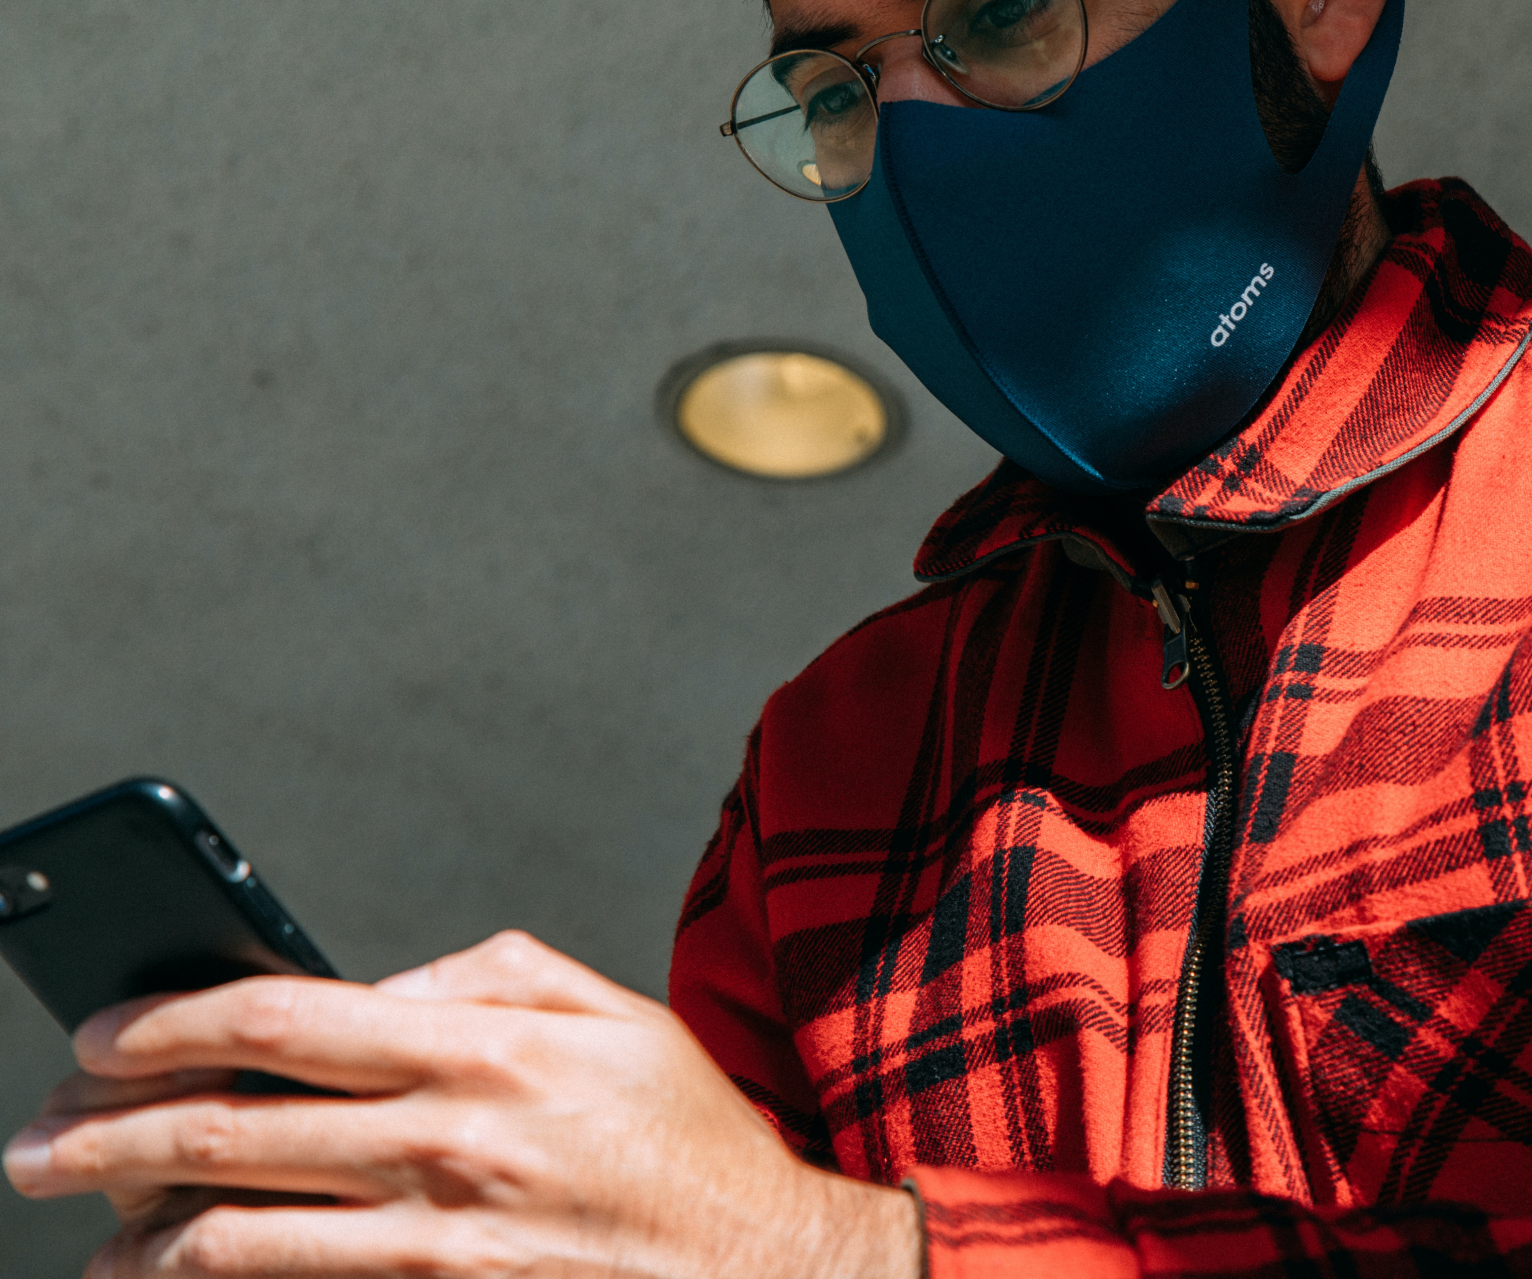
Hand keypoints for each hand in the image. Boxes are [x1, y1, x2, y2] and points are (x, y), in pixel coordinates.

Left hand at [4, 932, 921, 1277]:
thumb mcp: (616, 1014)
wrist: (766, 1271)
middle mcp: (450, 1142)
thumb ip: (496, 974)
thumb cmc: (689, 1142)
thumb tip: (384, 987)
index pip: (289, 1017)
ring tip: (90, 1234)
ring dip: (140, 1238)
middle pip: (233, 1131)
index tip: (105, 1035)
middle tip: (39, 1141)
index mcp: (488, 1047)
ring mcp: (442, 1244)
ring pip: (240, 1241)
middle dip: (109, 1134)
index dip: (174, 1023)